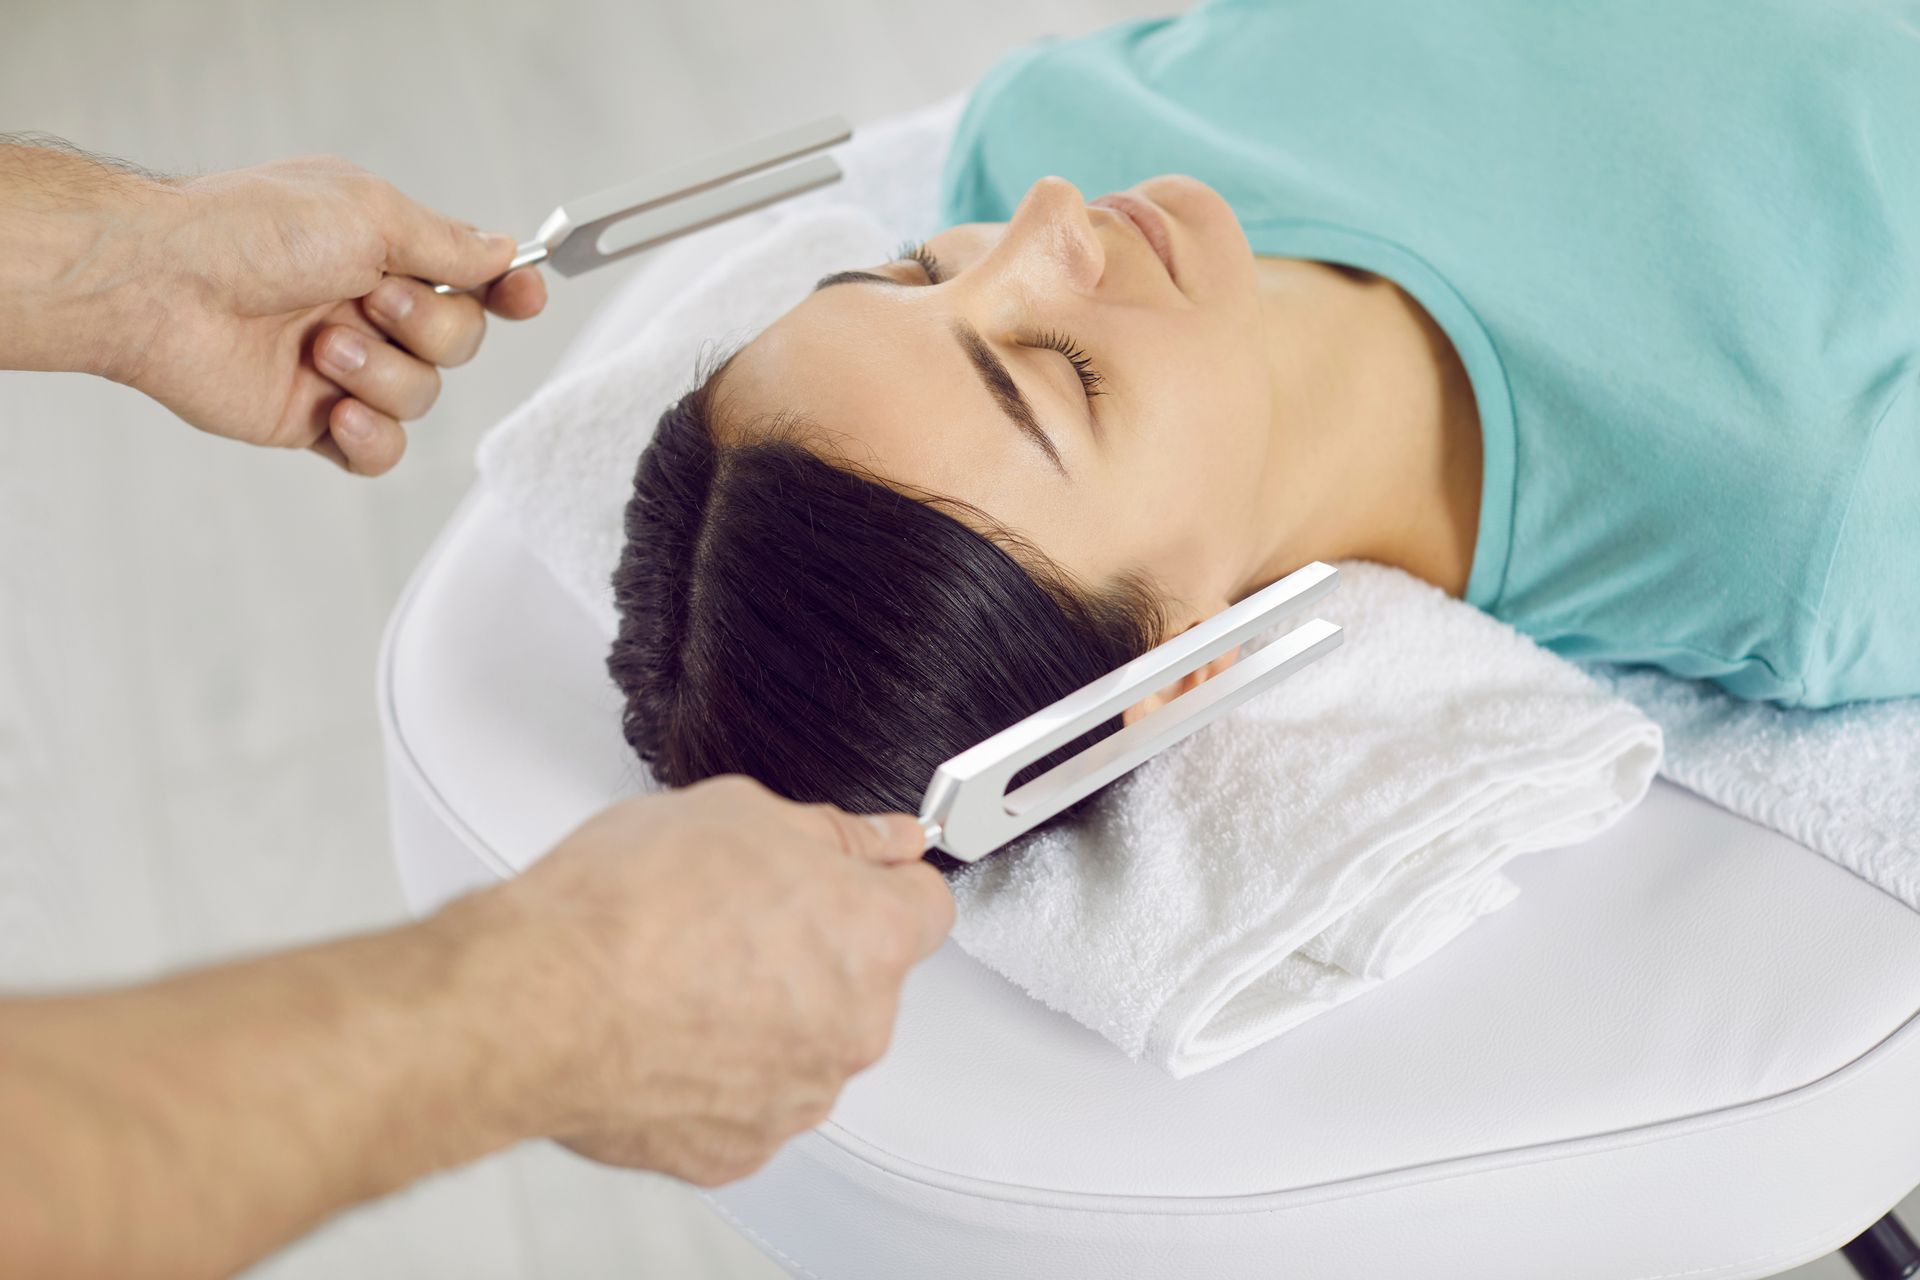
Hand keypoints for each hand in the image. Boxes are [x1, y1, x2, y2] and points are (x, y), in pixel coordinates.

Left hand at [105, 154, 547, 474]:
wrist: (162, 287)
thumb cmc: (250, 232)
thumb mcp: (369, 213)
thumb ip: (447, 242)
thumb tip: (502, 252)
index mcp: (383, 249)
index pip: (471, 278)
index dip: (507, 292)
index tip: (524, 296)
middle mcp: (368, 307)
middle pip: (459, 341)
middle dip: (426, 327)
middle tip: (367, 301)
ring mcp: (344, 368)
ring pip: (423, 396)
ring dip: (381, 374)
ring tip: (321, 349)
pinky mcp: (315, 421)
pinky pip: (383, 452)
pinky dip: (372, 437)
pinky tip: (338, 414)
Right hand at [444, 775, 953, 1186]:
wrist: (536, 1002)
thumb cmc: (625, 907)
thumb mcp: (738, 812)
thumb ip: (834, 833)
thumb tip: (882, 839)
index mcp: (871, 937)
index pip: (926, 905)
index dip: (881, 881)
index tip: (850, 875)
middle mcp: (854, 1026)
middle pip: (863, 979)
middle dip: (814, 949)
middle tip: (733, 918)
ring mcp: (798, 1095)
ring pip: (804, 1042)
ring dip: (766, 1013)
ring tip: (682, 974)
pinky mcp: (739, 1147)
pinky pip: (747, 1099)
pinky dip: (716, 1072)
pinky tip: (665, 1031)